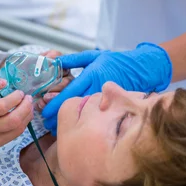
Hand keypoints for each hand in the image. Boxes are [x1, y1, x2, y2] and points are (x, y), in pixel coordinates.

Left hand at [0, 78, 33, 152]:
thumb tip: (19, 117)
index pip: (16, 131)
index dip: (27, 118)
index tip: (29, 108)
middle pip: (13, 120)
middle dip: (25, 108)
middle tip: (27, 98)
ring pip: (2, 107)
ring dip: (14, 97)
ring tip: (17, 92)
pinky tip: (1, 82)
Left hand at [42, 43, 171, 132]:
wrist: (142, 70)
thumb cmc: (117, 61)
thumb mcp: (94, 56)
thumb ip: (75, 60)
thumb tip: (57, 61)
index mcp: (91, 75)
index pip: (69, 92)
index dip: (54, 102)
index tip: (43, 110)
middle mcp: (97, 89)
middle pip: (74, 107)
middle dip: (57, 117)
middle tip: (45, 123)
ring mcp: (104, 100)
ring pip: (82, 116)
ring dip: (68, 123)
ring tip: (54, 129)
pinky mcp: (111, 107)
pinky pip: (93, 118)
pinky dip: (82, 123)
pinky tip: (72, 128)